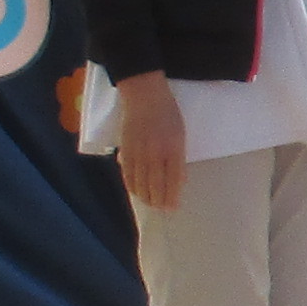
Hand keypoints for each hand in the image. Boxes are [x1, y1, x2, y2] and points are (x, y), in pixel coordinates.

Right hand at [115, 71, 187, 212]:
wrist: (144, 95)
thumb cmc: (168, 114)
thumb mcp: (180, 135)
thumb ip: (178, 157)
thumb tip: (177, 181)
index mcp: (173, 148)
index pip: (173, 180)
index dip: (171, 196)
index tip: (173, 207)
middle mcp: (155, 153)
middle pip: (155, 185)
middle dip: (158, 201)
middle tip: (161, 210)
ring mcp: (138, 152)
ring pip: (140, 182)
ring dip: (145, 196)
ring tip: (150, 204)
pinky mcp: (125, 149)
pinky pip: (127, 173)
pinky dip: (131, 185)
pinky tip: (136, 192)